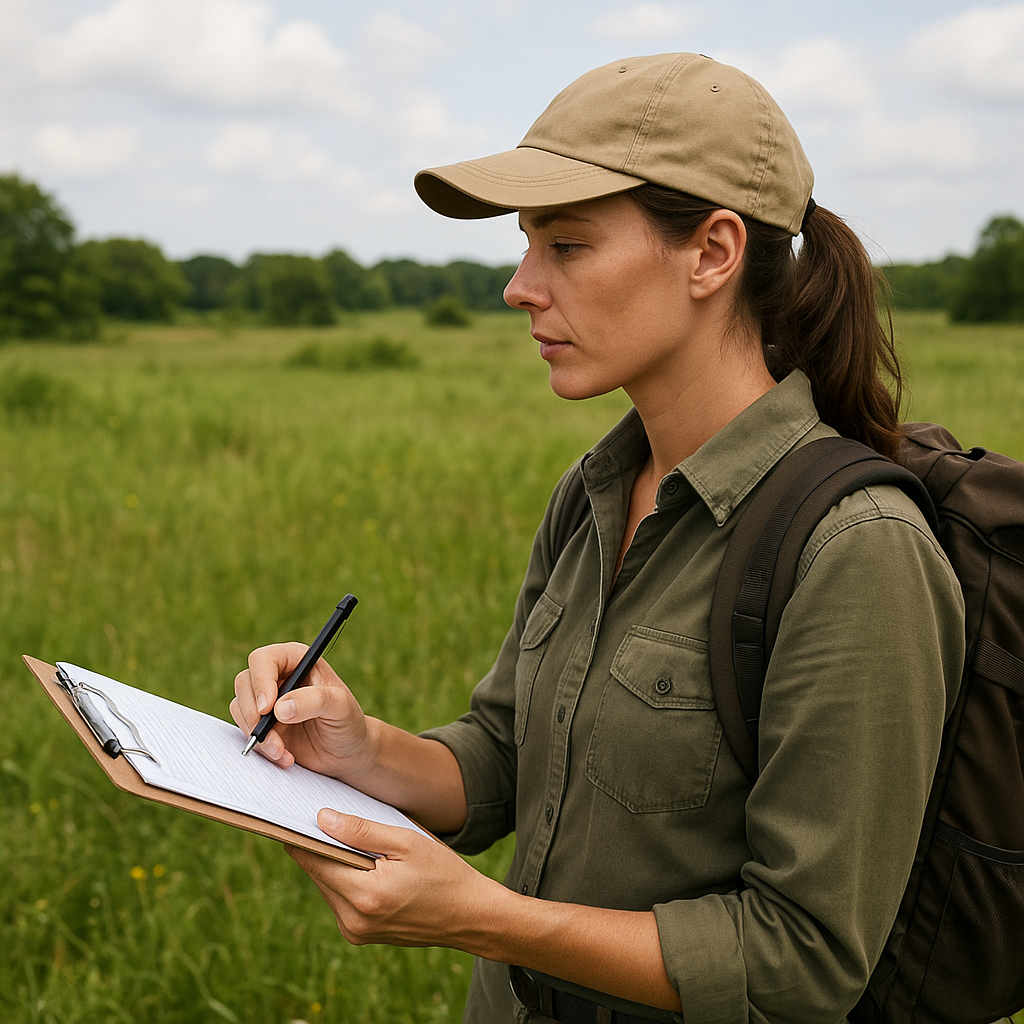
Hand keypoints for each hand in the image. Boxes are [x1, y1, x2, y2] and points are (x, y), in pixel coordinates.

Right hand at [230, 643, 374, 781]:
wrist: (347, 751)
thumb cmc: (348, 722)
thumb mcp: (340, 707)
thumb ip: (315, 701)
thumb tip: (280, 708)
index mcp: (297, 660)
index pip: (264, 659)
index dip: (261, 681)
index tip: (267, 709)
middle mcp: (278, 676)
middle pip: (245, 682)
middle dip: (253, 714)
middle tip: (271, 737)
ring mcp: (267, 700)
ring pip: (240, 708)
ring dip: (257, 734)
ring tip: (282, 751)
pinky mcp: (261, 723)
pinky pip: (245, 730)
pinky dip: (261, 747)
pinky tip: (284, 756)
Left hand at [288, 811, 505, 948]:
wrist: (469, 915)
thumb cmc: (443, 873)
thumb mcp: (406, 842)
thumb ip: (362, 831)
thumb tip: (322, 819)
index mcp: (364, 895)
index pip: (314, 860)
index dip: (304, 836)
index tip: (299, 813)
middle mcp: (353, 920)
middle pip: (318, 874)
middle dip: (324, 848)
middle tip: (334, 820)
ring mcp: (355, 932)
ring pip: (328, 887)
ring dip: (337, 865)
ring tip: (361, 845)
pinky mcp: (360, 935)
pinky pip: (341, 901)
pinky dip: (348, 881)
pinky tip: (370, 867)